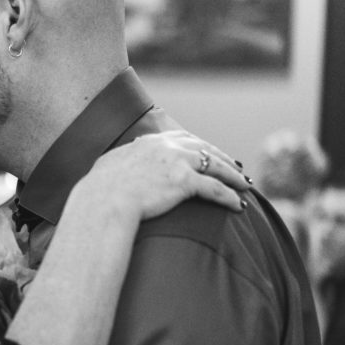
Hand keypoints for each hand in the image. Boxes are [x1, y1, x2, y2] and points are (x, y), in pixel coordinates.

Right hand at [76, 130, 249, 222]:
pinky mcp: (185, 182)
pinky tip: (239, 205)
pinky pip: (215, 189)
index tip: (208, 153)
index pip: (184, 138)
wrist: (103, 199)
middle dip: (223, 158)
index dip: (200, 146)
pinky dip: (230, 197)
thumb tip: (118, 159)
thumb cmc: (100, 188)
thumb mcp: (110, 164)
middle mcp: (168, 147)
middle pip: (205, 149)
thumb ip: (122, 158)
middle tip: (236, 167)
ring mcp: (178, 163)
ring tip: (245, 185)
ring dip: (234, 176)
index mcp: (151, 141)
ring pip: (216, 166)